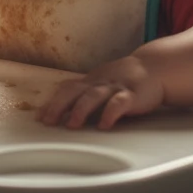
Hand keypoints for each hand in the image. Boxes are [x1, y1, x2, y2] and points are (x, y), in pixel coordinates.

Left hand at [37, 55, 164, 129]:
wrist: (153, 68)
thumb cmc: (123, 80)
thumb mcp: (101, 84)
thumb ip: (84, 94)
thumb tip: (60, 110)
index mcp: (90, 81)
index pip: (67, 89)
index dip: (53, 102)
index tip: (40, 117)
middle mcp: (99, 82)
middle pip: (75, 90)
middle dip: (59, 105)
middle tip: (48, 121)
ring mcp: (115, 87)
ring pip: (94, 95)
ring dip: (81, 109)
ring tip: (72, 125)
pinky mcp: (132, 94)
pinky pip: (120, 102)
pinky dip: (110, 113)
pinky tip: (104, 124)